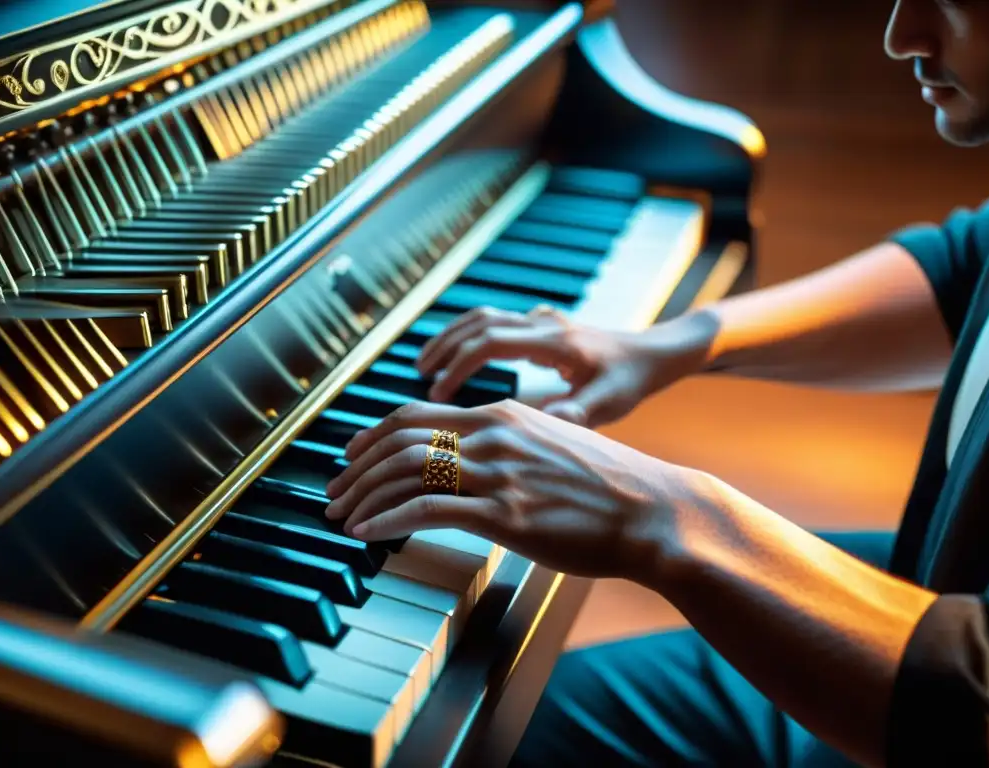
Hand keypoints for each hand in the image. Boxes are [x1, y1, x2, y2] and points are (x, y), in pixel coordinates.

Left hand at [324, 399, 714, 579]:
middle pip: (400, 439)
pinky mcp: (505, 514)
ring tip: (341, 515)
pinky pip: (427, 511)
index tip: (352, 457)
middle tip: (333, 490)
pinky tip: (368, 533)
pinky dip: (387, 520)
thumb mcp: (554, 445)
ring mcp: (499, 473)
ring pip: (406, 471)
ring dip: (363, 494)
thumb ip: (510, 446)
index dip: (373, 436)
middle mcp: (495, 434)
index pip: (417, 414)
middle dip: (356, 466)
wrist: (654, 512)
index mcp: (504, 414)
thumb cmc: (609, 487)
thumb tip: (474, 462)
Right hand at [416, 305, 715, 427]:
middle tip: (418, 374)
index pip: (492, 342)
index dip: (459, 364)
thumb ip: (578, 412)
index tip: (437, 392)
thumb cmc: (633, 380)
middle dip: (444, 347)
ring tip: (425, 365)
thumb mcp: (610, 402)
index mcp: (556, 342)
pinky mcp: (541, 327)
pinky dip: (468, 336)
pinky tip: (455, 357)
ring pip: (484, 317)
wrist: (655, 352)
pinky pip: (494, 322)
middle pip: (480, 322)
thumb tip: (549, 422)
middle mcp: (544, 325)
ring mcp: (542, 322)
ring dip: (451, 337)